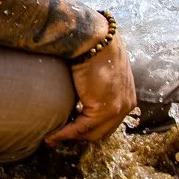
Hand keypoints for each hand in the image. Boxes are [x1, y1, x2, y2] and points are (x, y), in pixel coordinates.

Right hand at [44, 20, 136, 147]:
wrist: (95, 39)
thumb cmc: (94, 48)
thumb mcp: (100, 70)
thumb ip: (95, 85)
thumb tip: (80, 91)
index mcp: (127, 96)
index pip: (108, 122)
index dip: (89, 128)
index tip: (70, 129)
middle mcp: (126, 105)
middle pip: (101, 131)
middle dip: (80, 136)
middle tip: (60, 137)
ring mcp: (117, 109)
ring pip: (91, 133)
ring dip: (71, 137)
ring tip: (52, 139)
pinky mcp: (103, 109)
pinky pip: (81, 128)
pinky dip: (64, 133)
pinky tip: (51, 136)